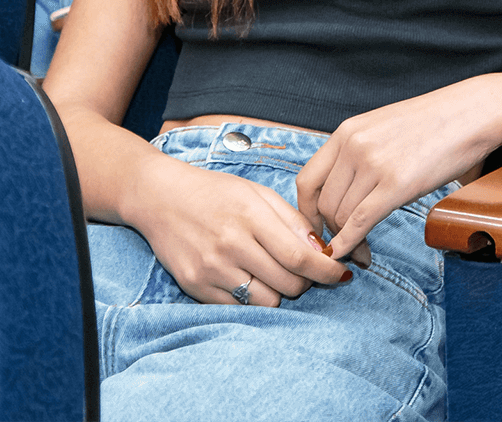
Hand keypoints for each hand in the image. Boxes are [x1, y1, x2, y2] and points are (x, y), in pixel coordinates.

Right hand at [129, 155, 353, 305]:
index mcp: (250, 215)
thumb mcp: (256, 193)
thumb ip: (292, 221)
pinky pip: (241, 309)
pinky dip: (253, 298)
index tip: (342, 273)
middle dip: (307, 281)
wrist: (159, 197)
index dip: (327, 271)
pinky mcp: (196, 287)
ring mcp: (212, 268)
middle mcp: (230, 244)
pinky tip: (249, 279)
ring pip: (268, 301)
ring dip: (280, 292)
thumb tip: (324, 251)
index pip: (299, 257)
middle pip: (289, 283)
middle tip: (303, 270)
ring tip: (272, 273)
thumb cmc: (214, 192)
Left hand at [294, 78, 501, 260]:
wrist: (472, 112)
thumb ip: (360, 153)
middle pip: (323, 203)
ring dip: (346, 241)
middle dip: (330, 232)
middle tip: (344, 248)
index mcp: (346, 131)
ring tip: (361, 253)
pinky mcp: (395, 184)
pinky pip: (361, 221)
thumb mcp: (383, 128)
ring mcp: (372, 164)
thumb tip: (348, 191)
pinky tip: (353, 255)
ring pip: (341, 215)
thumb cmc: (434, 123)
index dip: (307, 213)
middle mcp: (352, 146)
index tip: (318, 229)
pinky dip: (350, 243)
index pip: (307, 181)